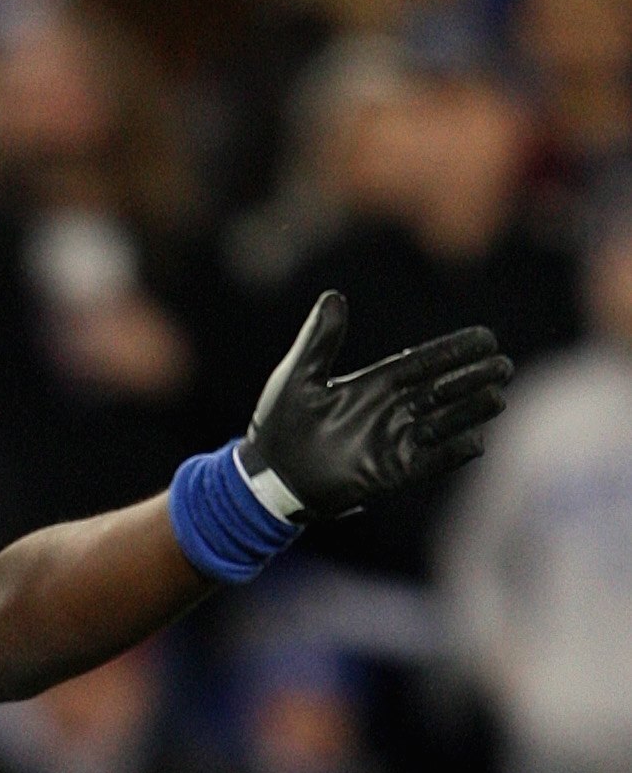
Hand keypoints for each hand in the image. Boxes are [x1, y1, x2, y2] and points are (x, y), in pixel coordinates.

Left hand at [239, 291, 510, 520]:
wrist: (267, 476)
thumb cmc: (279, 424)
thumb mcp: (298, 375)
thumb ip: (320, 339)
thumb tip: (334, 297)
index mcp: (373, 384)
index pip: (422, 363)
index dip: (453, 351)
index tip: (486, 337)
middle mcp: (389, 411)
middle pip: (441, 391)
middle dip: (471, 379)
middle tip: (504, 366)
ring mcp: (390, 442)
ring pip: (440, 424)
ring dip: (468, 412)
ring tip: (498, 398)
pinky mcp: (386, 473)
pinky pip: (426, 462)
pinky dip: (450, 454)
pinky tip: (477, 442)